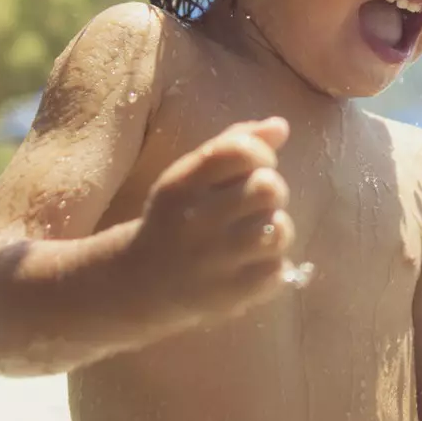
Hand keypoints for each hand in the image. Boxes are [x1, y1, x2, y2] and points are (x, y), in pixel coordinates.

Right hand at [129, 117, 295, 327]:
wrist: (141, 283)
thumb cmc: (176, 219)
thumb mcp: (190, 176)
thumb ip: (233, 144)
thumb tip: (280, 126)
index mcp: (182, 184)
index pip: (241, 151)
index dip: (261, 153)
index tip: (254, 167)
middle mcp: (195, 220)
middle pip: (268, 189)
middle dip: (271, 192)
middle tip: (256, 204)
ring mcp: (213, 260)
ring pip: (279, 230)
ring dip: (275, 229)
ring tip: (256, 235)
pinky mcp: (230, 294)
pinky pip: (279, 269)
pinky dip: (273, 266)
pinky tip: (253, 264)